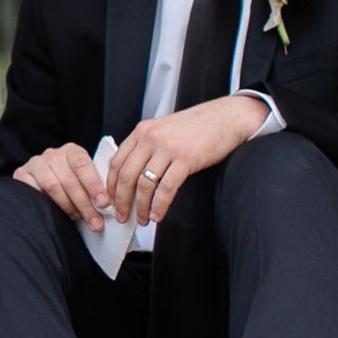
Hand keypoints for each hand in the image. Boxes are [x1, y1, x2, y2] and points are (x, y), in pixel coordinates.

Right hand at [13, 142, 110, 232]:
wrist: (41, 181)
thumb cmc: (67, 183)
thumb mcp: (83, 180)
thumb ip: (93, 187)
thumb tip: (110, 204)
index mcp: (72, 151)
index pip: (83, 165)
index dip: (94, 185)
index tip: (104, 203)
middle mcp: (53, 154)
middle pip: (70, 179)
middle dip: (85, 204)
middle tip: (95, 221)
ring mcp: (36, 164)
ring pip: (53, 186)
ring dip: (68, 206)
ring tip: (77, 217)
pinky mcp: (22, 175)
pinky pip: (34, 191)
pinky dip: (47, 204)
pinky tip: (56, 213)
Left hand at [106, 96, 267, 227]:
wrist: (226, 118)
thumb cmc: (198, 127)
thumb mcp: (164, 130)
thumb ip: (147, 146)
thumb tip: (133, 174)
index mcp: (142, 131)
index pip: (116, 161)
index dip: (111, 185)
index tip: (112, 200)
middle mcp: (151, 138)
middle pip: (126, 176)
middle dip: (121, 201)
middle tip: (122, 216)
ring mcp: (168, 148)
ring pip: (144, 184)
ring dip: (140, 207)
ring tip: (143, 219)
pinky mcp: (185, 159)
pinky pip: (166, 188)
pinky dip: (159, 206)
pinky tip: (158, 215)